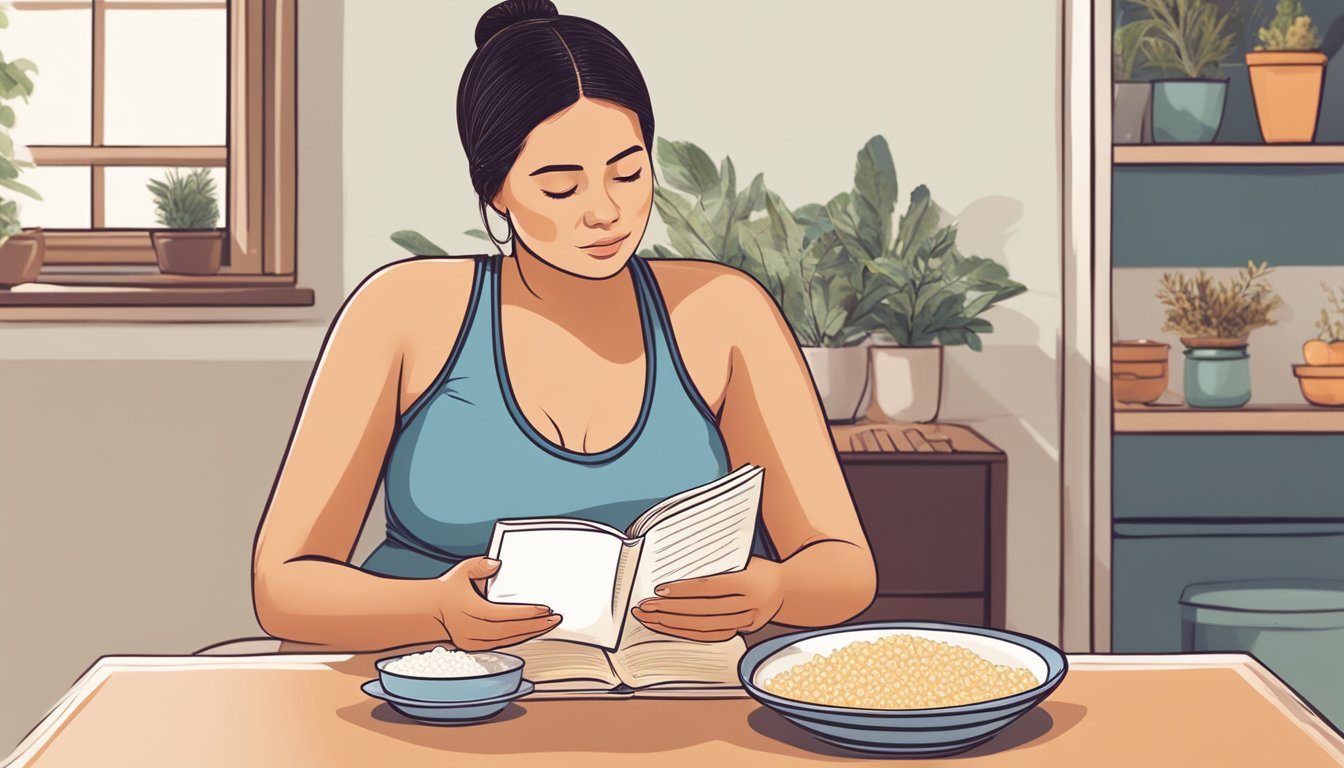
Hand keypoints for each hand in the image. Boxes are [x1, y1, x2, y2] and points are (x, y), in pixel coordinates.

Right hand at [429, 556, 561, 650]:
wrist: (428, 611)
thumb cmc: (448, 589)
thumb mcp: (461, 571)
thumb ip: (480, 565)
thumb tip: (496, 563)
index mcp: (469, 609)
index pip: (502, 614)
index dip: (525, 613)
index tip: (544, 609)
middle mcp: (470, 628)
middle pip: (509, 631)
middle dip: (534, 626)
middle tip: (555, 619)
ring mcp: (472, 640)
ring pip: (507, 640)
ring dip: (530, 633)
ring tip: (549, 625)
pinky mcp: (474, 646)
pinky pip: (501, 644)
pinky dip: (518, 639)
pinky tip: (532, 632)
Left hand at [631, 558, 783, 641]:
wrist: (787, 586)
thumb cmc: (757, 567)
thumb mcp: (742, 559)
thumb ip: (715, 564)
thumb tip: (675, 565)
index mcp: (751, 581)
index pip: (711, 587)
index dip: (684, 590)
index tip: (660, 589)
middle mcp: (752, 604)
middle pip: (704, 610)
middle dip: (671, 609)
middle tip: (645, 606)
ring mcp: (749, 621)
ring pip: (706, 627)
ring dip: (674, 624)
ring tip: (650, 618)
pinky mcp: (744, 632)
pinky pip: (711, 635)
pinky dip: (687, 632)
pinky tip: (668, 627)